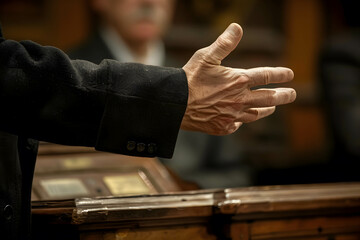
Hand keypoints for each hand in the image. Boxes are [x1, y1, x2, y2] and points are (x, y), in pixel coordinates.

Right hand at [181, 23, 295, 134]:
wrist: (176, 104)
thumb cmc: (190, 78)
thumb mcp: (206, 56)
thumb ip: (224, 44)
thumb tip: (237, 27)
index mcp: (238, 80)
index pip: (266, 76)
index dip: (280, 74)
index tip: (290, 74)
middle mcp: (239, 99)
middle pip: (268, 98)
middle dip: (284, 96)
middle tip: (292, 94)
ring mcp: (232, 115)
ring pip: (256, 114)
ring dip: (267, 109)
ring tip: (273, 107)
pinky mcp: (222, 127)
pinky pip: (237, 125)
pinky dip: (242, 121)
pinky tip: (242, 119)